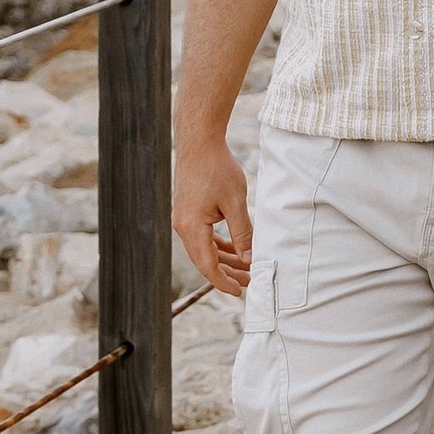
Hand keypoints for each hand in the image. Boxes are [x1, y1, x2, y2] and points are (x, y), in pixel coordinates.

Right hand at [172, 138, 253, 296]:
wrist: (199, 141)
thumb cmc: (217, 168)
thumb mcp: (235, 202)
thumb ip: (242, 233)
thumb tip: (249, 259)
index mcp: (191, 227)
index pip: (207, 266)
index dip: (223, 281)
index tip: (241, 291)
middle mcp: (183, 226)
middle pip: (205, 260)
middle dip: (228, 273)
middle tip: (250, 281)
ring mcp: (184, 219)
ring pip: (204, 249)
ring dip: (225, 258)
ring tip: (247, 267)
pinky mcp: (188, 212)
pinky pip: (203, 236)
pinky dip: (218, 244)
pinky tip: (234, 249)